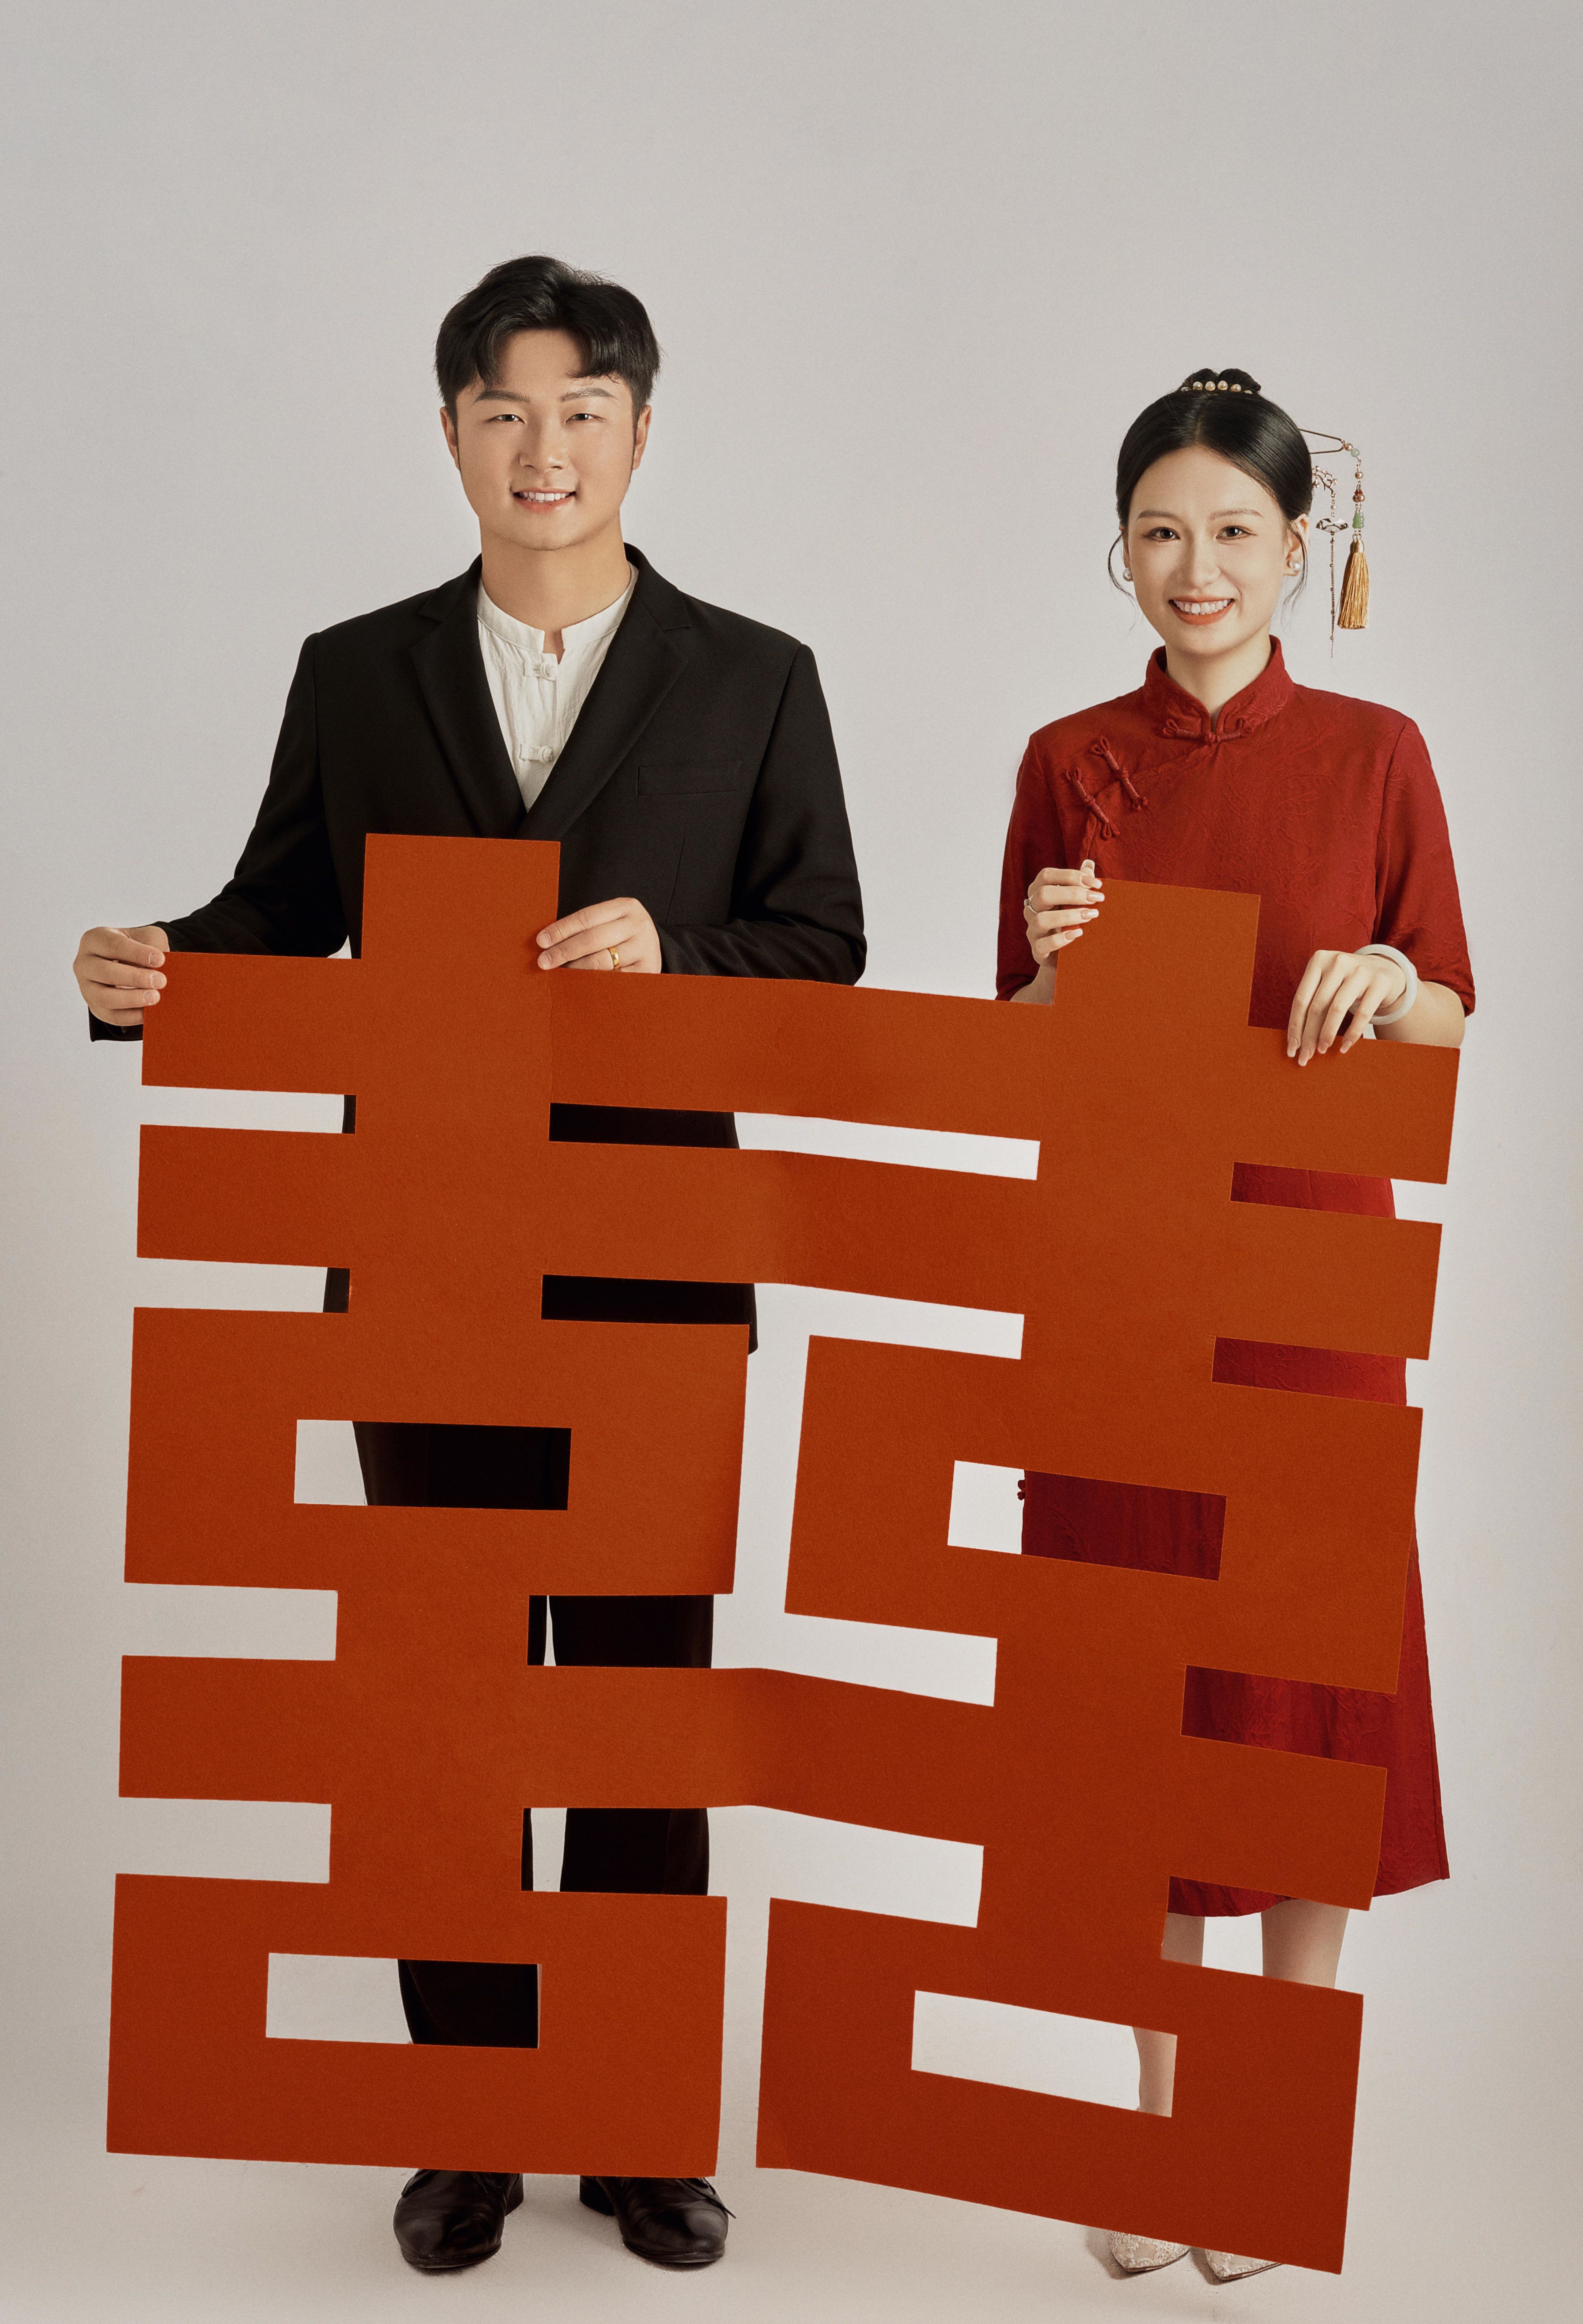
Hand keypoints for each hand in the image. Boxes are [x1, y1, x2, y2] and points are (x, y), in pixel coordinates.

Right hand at [73, 924, 170, 1026]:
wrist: (131, 965)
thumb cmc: (137, 948)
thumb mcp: (147, 937)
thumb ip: (153, 945)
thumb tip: (158, 966)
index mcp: (95, 940)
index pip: (113, 945)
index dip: (137, 953)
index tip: (159, 960)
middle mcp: (84, 963)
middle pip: (104, 972)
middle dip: (135, 978)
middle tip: (160, 981)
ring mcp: (86, 987)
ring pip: (104, 997)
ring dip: (131, 999)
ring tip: (155, 997)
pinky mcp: (96, 1007)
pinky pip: (111, 1016)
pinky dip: (132, 1016)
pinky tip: (149, 1012)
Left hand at [535, 897, 661, 973]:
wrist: (655, 951)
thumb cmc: (622, 936)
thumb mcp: (609, 923)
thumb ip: (586, 928)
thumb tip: (548, 943)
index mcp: (626, 907)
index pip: (586, 917)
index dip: (561, 929)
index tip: (541, 941)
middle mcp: (638, 925)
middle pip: (592, 939)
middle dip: (564, 951)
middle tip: (544, 962)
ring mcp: (645, 948)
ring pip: (601, 962)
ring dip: (576, 969)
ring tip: (560, 973)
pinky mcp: (647, 971)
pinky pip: (612, 980)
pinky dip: (593, 984)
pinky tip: (579, 986)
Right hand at [1023, 859, 1104, 964]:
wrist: (1063, 955)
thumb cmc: (1069, 922)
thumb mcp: (1075, 902)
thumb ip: (1080, 883)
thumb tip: (1089, 864)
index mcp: (1038, 892)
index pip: (1046, 875)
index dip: (1071, 875)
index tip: (1096, 884)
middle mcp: (1031, 909)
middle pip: (1043, 894)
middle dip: (1072, 894)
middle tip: (1097, 898)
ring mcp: (1032, 930)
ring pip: (1042, 919)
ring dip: (1069, 916)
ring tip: (1091, 915)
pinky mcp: (1037, 950)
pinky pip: (1043, 944)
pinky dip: (1062, 939)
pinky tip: (1078, 934)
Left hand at [1287, 947, 1409, 1063]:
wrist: (1386, 971)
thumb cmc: (1348, 983)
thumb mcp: (1328, 983)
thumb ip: (1313, 1001)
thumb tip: (1296, 1040)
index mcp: (1319, 960)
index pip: (1301, 999)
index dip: (1295, 1026)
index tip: (1291, 1049)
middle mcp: (1338, 962)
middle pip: (1317, 1006)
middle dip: (1309, 1036)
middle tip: (1305, 1057)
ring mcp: (1360, 971)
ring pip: (1337, 1009)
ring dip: (1327, 1034)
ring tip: (1322, 1050)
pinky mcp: (1380, 982)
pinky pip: (1362, 1013)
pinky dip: (1352, 1033)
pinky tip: (1344, 1047)